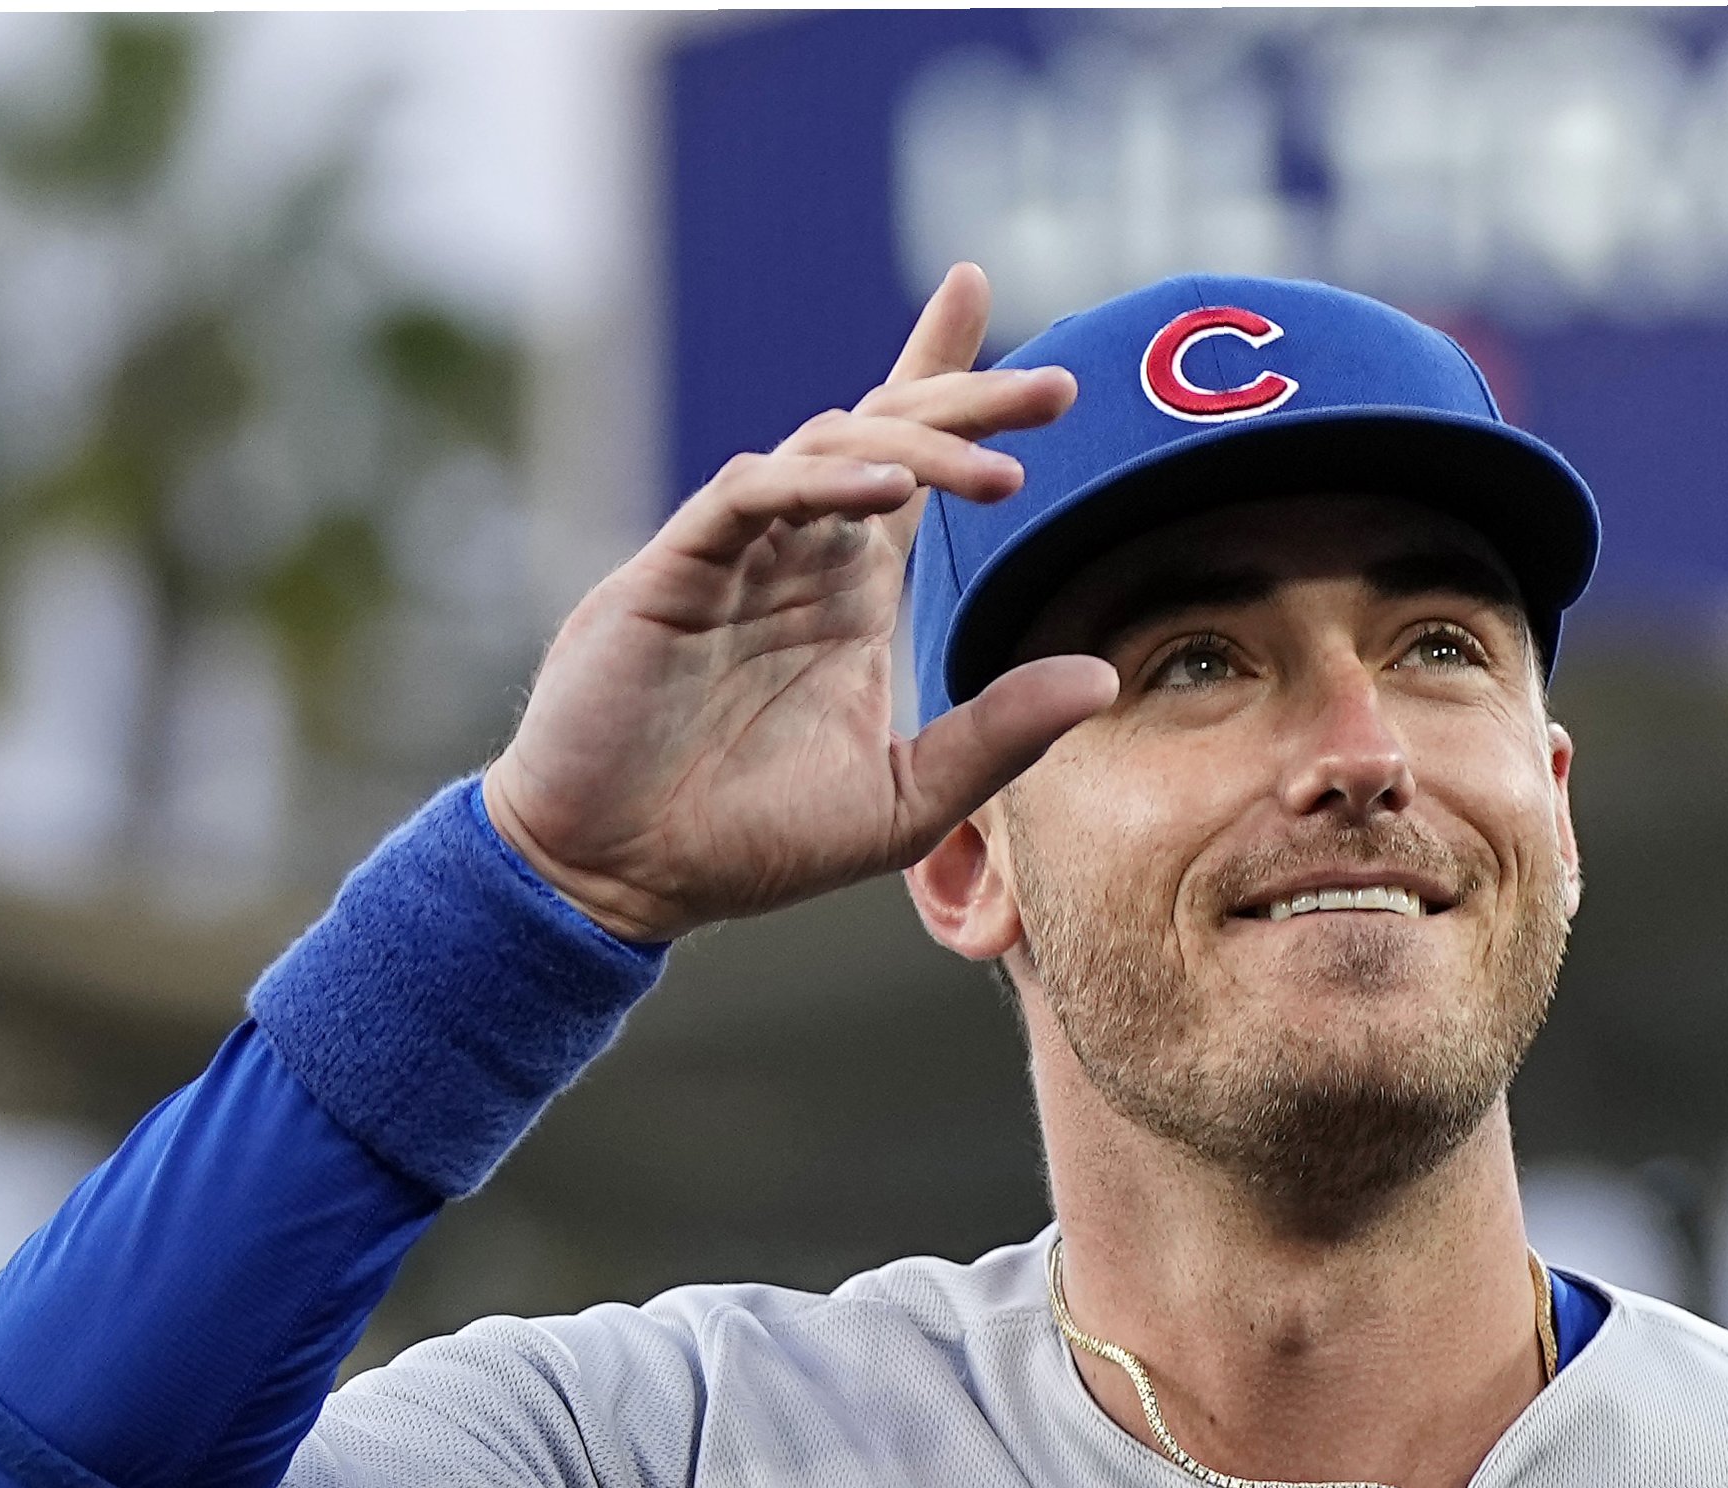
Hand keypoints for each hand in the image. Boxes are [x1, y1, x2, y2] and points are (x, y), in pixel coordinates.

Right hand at [482, 264, 1116, 942]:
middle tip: (1062, 389)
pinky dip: (819, 482)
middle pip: (887, 434)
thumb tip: (1105, 678)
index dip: (962, 396)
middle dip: (970, 399)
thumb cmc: (750, 842)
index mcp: (847, 594)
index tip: (1050, 369)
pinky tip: (889, 492)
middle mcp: (796, 556)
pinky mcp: (674, 570)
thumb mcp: (906, 799)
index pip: (914, 472)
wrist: (622, 877)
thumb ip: (1000, 736)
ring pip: (828, 445)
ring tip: (1004, 474)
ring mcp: (735, 554)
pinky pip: (750, 494)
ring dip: (918, 446)